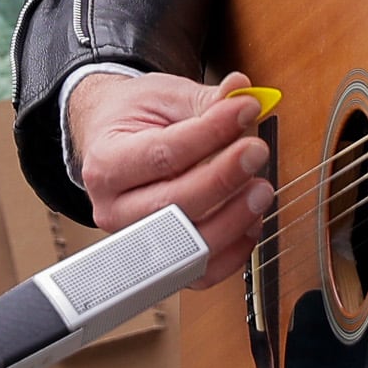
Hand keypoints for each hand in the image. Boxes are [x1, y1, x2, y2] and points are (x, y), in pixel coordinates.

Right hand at [67, 70, 274, 273]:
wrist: (113, 142)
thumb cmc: (135, 119)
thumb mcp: (163, 97)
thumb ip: (204, 100)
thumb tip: (241, 93)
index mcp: (106, 161)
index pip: (163, 155)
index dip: (210, 134)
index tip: (245, 110)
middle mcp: (114, 209)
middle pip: (173, 205)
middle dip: (223, 179)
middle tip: (257, 150)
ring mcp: (137, 240)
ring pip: (187, 246)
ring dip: (233, 218)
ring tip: (260, 187)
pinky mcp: (163, 262)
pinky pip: (201, 274)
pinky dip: (233, 251)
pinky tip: (251, 219)